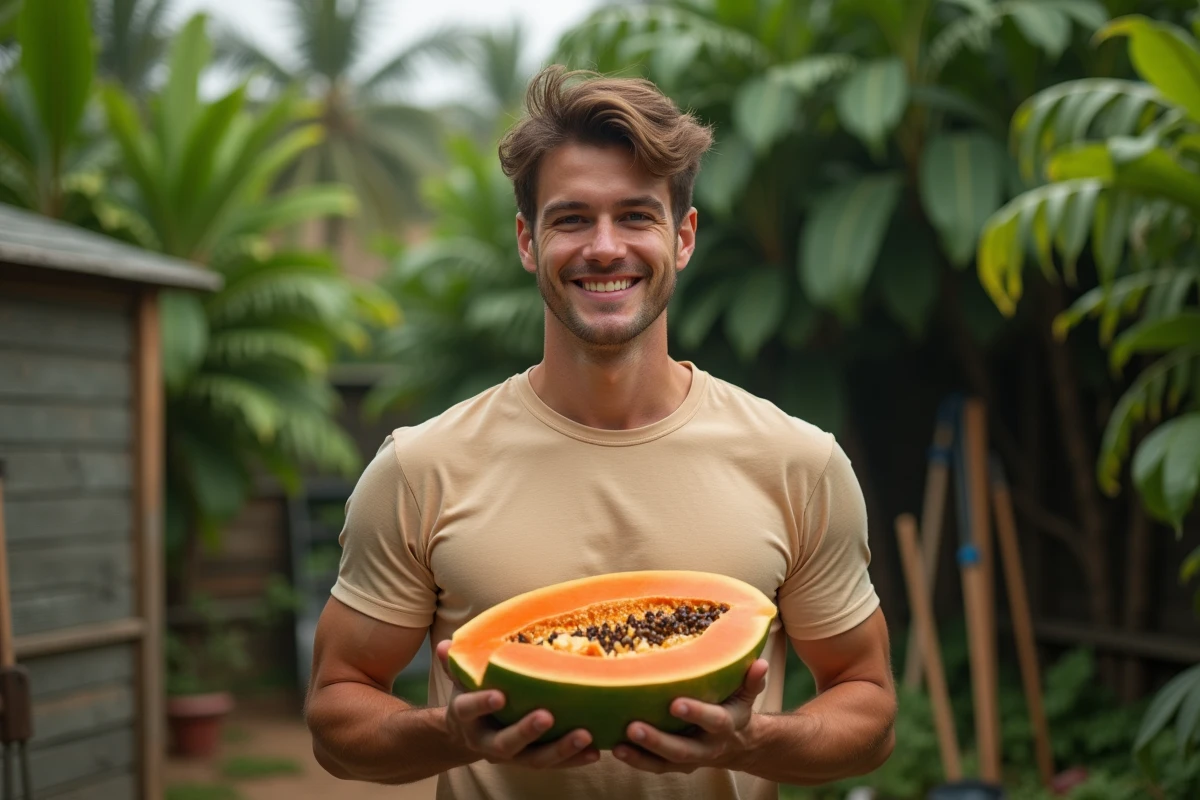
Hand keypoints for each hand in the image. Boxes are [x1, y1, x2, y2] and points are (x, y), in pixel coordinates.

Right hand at [435, 639, 600, 768]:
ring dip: (560, 750)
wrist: (467, 736)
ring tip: (585, 736)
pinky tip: (595, 751)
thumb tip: (445, 644)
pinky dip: (574, 758)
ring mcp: (511, 756)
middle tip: (547, 717)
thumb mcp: (460, 681)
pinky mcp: (531, 761)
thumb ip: (456, 664)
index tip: (499, 696)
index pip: (469, 710)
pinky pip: (554, 764)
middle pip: (505, 743)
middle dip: (526, 732)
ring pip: (534, 759)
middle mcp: (486, 742)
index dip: (482, 704)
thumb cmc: (472, 696)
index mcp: (466, 717)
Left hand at [613, 658, 768, 773]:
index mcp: (726, 727)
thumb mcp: (747, 696)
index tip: (675, 703)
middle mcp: (707, 747)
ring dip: (641, 756)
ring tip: (618, 745)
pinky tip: (614, 749)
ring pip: (664, 764)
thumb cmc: (736, 709)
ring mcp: (689, 759)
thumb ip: (751, 680)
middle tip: (633, 727)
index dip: (696, 713)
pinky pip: (653, 767)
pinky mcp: (673, 765)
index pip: (713, 721)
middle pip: (682, 750)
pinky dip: (635, 760)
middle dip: (658, 741)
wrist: (740, 746)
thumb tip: (761, 663)